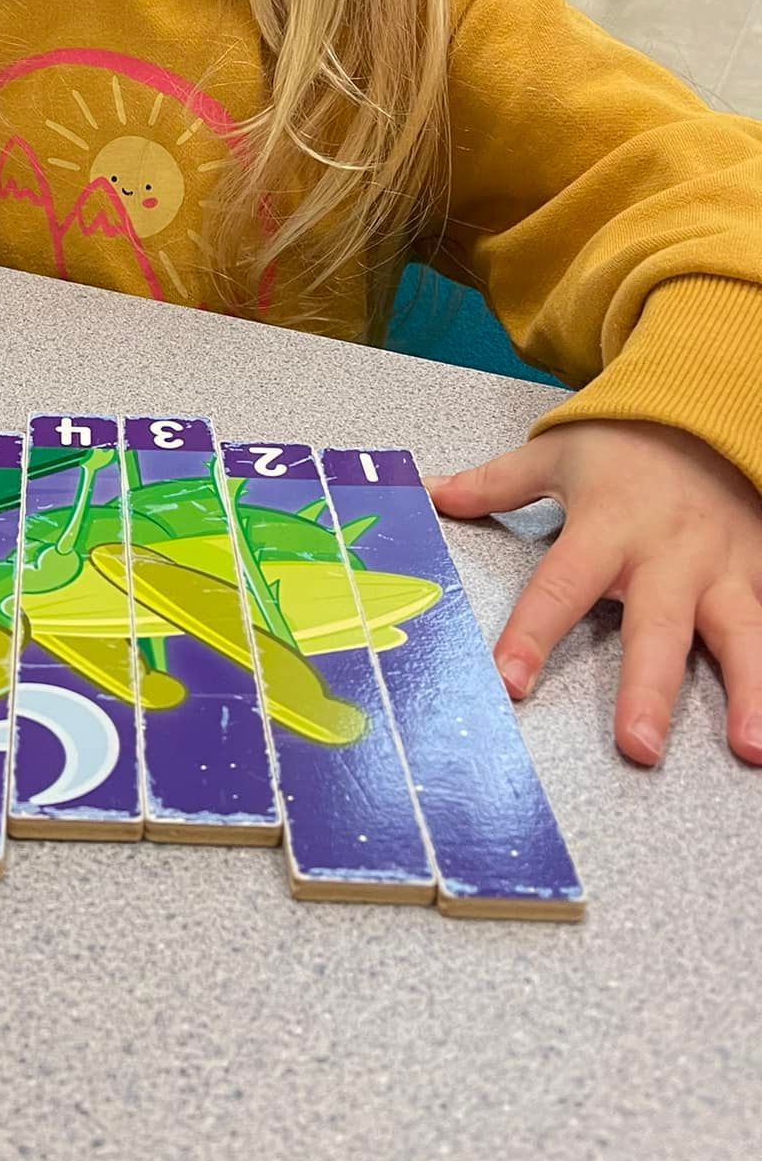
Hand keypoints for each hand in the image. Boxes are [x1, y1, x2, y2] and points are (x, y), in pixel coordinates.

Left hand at [429, 421, 761, 767]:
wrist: (711, 413)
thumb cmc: (628, 444)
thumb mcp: (555, 455)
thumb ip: (494, 485)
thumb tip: (430, 493)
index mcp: (608, 528)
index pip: (560, 587)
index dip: (532, 635)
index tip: (511, 682)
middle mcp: (668, 556)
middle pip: (655, 627)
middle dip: (648, 689)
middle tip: (637, 745)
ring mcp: (723, 571)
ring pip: (738, 636)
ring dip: (747, 692)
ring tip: (749, 746)